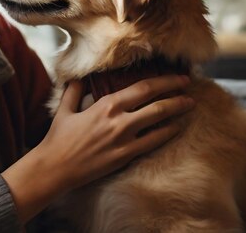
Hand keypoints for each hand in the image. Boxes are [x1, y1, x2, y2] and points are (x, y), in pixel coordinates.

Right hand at [44, 74, 193, 189]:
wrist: (56, 166)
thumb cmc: (59, 137)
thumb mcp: (65, 109)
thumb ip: (74, 90)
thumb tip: (79, 78)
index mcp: (106, 104)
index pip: (142, 88)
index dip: (164, 81)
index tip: (178, 77)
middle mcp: (118, 120)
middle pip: (156, 103)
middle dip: (176, 94)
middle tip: (189, 88)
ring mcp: (124, 139)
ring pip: (158, 122)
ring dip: (176, 113)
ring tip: (189, 106)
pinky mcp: (125, 156)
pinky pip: (152, 143)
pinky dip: (167, 134)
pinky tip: (176, 128)